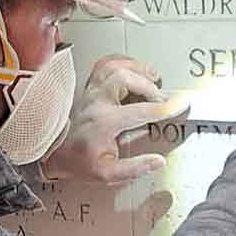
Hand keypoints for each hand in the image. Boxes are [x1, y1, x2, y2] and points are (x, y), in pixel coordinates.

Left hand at [41, 55, 188, 184]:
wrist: (55, 154)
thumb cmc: (79, 162)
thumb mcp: (107, 174)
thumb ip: (134, 169)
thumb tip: (157, 161)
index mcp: (104, 122)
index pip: (140, 110)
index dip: (164, 108)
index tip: (180, 106)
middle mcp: (96, 102)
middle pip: (125, 78)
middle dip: (148, 86)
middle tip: (162, 98)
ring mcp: (91, 91)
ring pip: (114, 66)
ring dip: (137, 68)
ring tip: (153, 76)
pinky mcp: (89, 87)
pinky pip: (104, 64)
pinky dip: (122, 61)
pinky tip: (133, 67)